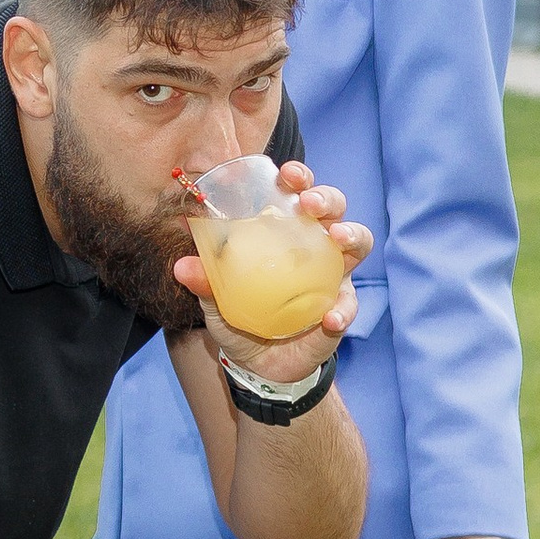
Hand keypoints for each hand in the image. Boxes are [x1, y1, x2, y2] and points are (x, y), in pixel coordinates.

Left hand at [177, 164, 371, 381]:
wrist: (257, 364)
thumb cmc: (240, 316)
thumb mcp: (217, 300)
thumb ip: (205, 281)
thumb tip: (181, 265)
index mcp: (285, 231)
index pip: (297, 194)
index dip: (298, 178)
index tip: (287, 174)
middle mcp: (314, 245)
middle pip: (334, 209)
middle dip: (327, 198)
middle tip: (310, 203)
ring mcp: (333, 275)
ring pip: (358, 243)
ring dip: (352, 236)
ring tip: (337, 239)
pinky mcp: (341, 307)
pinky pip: (348, 305)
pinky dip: (342, 310)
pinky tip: (330, 319)